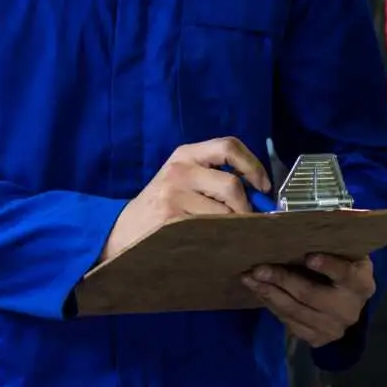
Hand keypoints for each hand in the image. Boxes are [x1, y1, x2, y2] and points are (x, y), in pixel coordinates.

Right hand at [98, 138, 270, 263]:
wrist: (124, 230)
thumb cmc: (162, 204)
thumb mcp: (184, 179)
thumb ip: (215, 176)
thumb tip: (260, 191)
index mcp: (186, 154)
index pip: (229, 146)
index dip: (253, 165)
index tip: (263, 185)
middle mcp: (179, 169)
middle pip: (232, 185)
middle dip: (246, 207)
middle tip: (246, 220)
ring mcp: (173, 195)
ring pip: (224, 212)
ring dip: (232, 226)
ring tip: (225, 232)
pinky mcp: (171, 219)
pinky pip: (210, 229)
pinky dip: (219, 237)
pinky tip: (212, 240)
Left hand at [243, 254, 373, 347]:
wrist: (349, 304)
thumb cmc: (344, 267)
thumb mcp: (346, 253)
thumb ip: (334, 241)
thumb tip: (317, 215)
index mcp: (361, 283)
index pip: (345, 274)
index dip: (328, 266)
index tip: (309, 257)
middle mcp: (350, 310)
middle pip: (311, 295)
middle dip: (282, 280)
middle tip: (259, 268)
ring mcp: (334, 328)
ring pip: (295, 311)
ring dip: (269, 293)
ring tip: (250, 278)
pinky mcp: (318, 339)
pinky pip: (289, 323)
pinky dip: (272, 306)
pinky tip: (260, 291)